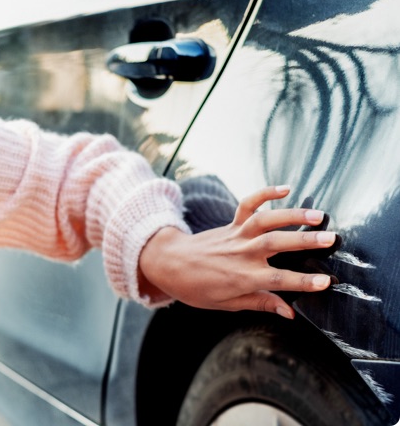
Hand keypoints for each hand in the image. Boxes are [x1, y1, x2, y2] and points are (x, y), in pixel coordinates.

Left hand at [138, 185, 337, 318]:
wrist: (170, 264)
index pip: (277, 280)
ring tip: (318, 215)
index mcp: (242, 278)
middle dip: (305, 242)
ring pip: (266, 221)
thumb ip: (260, 304)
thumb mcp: (226, 304)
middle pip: (276, 244)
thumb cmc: (197, 288)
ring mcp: (236, 235)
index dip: (302, 282)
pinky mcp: (231, 224)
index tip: (326, 281)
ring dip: (292, 216)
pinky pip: (247, 205)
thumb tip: (289, 312)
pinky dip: (264, 193)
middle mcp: (241, 253)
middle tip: (331, 239)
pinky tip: (285, 188)